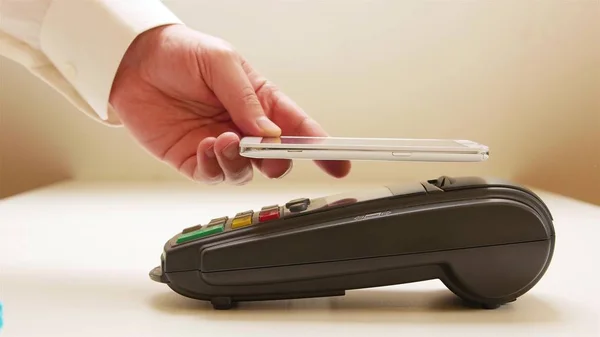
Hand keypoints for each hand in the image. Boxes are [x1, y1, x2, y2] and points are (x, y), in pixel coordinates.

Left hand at [109, 24, 349, 184]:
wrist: (132, 63)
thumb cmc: (181, 53)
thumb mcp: (221, 62)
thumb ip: (246, 99)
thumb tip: (269, 133)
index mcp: (262, 101)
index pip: (299, 128)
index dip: (322, 147)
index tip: (339, 163)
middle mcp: (246, 128)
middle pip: (278, 158)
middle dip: (277, 160)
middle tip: (264, 149)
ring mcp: (222, 146)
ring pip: (246, 172)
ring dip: (240, 162)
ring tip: (223, 139)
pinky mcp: (195, 159)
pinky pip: (214, 175)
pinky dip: (214, 166)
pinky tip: (205, 146)